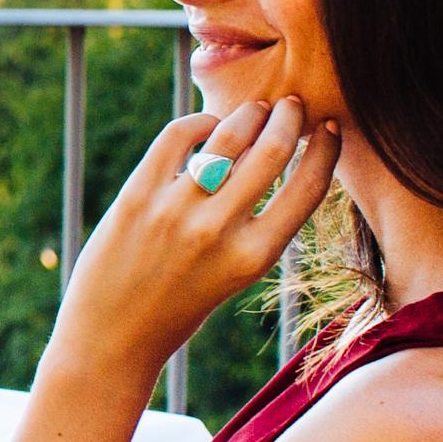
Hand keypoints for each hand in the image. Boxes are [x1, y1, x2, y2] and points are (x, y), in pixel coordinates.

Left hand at [48, 99, 339, 385]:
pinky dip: (198, 122)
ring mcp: (175, 210)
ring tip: (256, 108)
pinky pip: (176, 137)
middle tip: (292, 104)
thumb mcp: (233, 275)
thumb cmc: (178, 307)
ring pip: (227, 137)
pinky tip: (207, 125)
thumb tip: (267, 156)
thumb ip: (253, 226)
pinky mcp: (136, 196)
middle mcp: (218, 231)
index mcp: (254, 257)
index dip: (326, 151)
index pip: (308, 190)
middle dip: (288, 118)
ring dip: (248, 114)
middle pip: (272, 152)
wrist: (112, 337)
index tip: (329, 129)